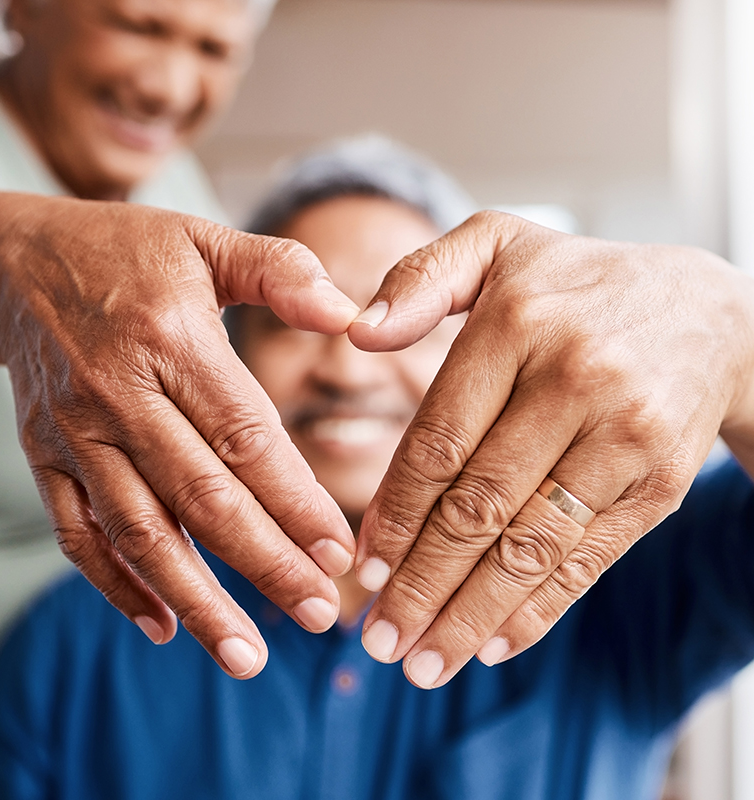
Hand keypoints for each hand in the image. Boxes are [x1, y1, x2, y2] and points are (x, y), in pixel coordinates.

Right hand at [0, 187, 359, 677]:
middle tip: (316, 613)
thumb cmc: (127, 252)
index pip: (246, 438)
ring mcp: (75, 434)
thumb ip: (280, 272)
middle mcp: (120, 396)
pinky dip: (117, 586)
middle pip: (201, 499)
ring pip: (140, 533)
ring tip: (246, 654)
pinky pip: (77, 535)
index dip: (295, 501)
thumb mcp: (205, 240)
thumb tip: (350, 316)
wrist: (17, 263)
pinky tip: (162, 624)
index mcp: (171, 341)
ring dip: (196, 600)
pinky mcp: (44, 458)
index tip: (339, 553)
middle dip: (264, 564)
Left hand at [348, 210, 753, 688]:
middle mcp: (573, 381)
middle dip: (420, 583)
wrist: (712, 312)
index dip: (394, 512)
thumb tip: (357, 331)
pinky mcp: (659, 482)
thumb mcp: (497, 245)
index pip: (438, 440)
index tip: (362, 566)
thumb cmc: (577, 284)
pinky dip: (538, 610)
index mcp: (516, 325)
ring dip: (470, 614)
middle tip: (377, 640)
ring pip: (530, 546)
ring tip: (423, 664)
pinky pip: (589, 557)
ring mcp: (624, 437)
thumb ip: (421, 279)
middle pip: (479, 506)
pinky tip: (493, 646)